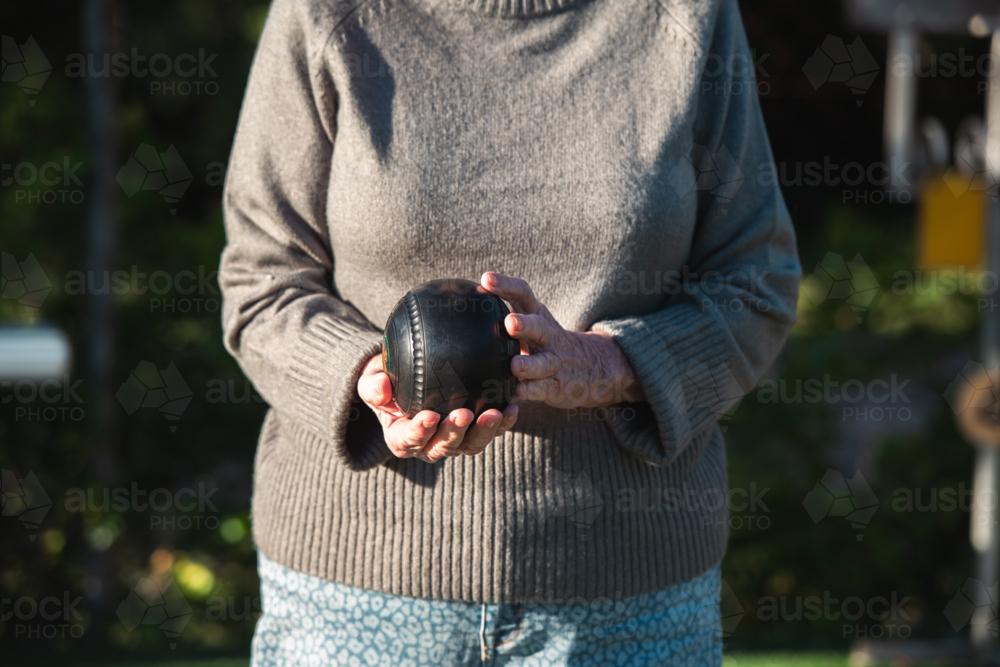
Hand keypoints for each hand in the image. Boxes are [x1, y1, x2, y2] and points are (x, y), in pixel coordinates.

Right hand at [356, 353, 518, 462]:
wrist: (404, 377)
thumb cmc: (385, 380)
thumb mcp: (370, 380)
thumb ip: (373, 386)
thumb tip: (382, 388)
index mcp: (401, 437)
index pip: (408, 441)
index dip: (419, 433)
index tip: (430, 416)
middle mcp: (428, 444)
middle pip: (443, 447)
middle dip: (455, 433)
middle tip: (465, 414)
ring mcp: (454, 439)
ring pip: (470, 444)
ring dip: (484, 432)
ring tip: (496, 414)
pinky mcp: (475, 430)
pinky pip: (491, 432)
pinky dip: (503, 423)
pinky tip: (512, 407)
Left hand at [480, 272, 644, 408]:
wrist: (594, 367)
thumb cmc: (548, 343)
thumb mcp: (535, 323)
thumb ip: (509, 312)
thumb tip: (470, 300)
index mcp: (538, 316)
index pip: (524, 294)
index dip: (506, 285)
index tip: (486, 279)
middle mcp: (548, 337)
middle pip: (539, 327)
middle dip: (525, 324)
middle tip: (510, 323)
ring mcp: (555, 362)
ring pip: (542, 363)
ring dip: (528, 364)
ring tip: (515, 366)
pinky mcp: (557, 386)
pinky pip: (542, 389)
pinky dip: (530, 391)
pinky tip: (517, 392)